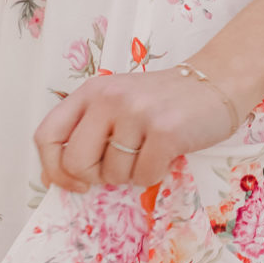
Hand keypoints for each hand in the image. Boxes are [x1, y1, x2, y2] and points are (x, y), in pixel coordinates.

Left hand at [34, 68, 237, 194]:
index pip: (46, 136)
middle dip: (96, 177)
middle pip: (75, 163)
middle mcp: (108, 98)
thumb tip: (60, 179)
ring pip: (113, 174)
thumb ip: (89, 131)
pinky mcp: (165, 131)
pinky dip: (155, 174)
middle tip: (120, 166)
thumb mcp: (118, 103)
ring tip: (150, 149)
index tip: (74, 181)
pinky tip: (167, 153)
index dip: (54, 168)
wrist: (216, 82)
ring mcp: (136, 113)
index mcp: (90, 92)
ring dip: (132, 173)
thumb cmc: (163, 101)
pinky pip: (144, 177)